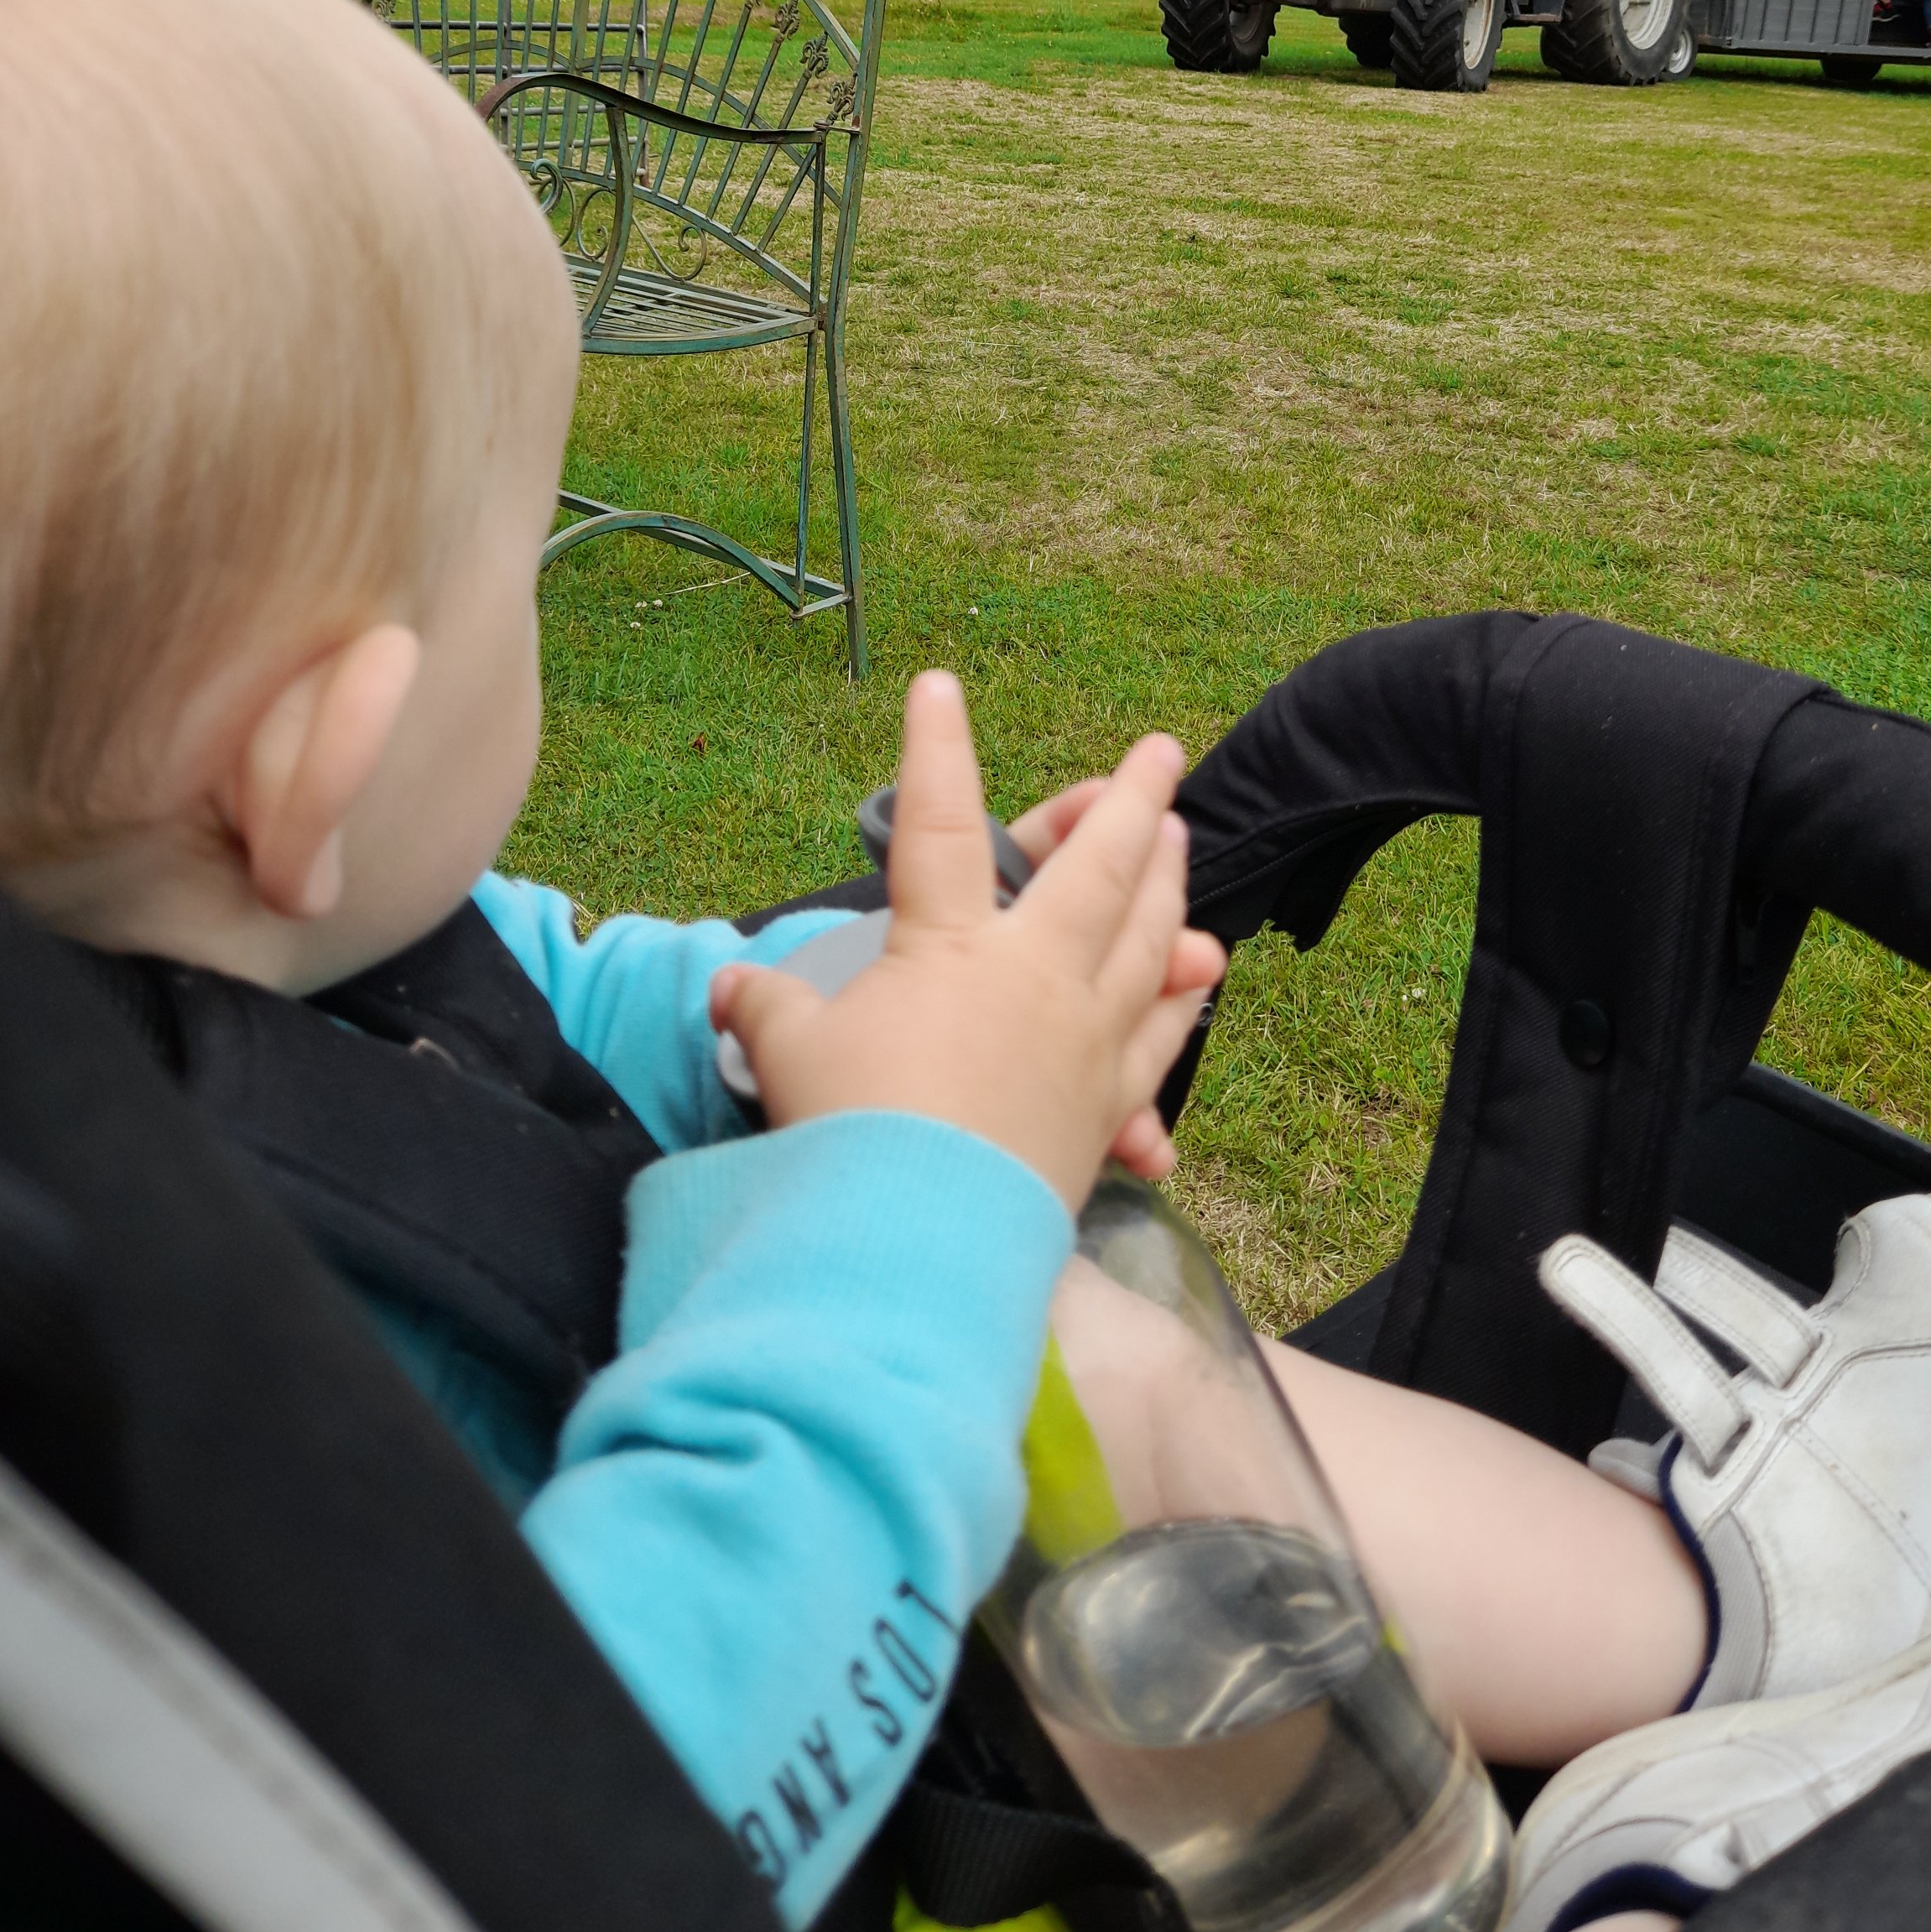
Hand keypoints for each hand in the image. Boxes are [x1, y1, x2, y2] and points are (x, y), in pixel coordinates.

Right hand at [712, 674, 1225, 1210]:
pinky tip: (1200, 977)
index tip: (937, 684)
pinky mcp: (1106, 1105)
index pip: (938, 826)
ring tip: (1182, 840)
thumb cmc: (851, 1139)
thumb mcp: (791, 1058)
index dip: (935, 750)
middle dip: (1131, 800)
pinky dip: (1180, 1002)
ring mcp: (1085, 1039)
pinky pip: (1157, 1040)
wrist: (921, 1247)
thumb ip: (770, 1009)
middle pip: (1099, 869)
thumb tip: (729, 985)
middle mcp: (1036, 977)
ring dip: (1169, 882)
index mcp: (950, 947)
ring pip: (1149, 939)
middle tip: (1162, 751)